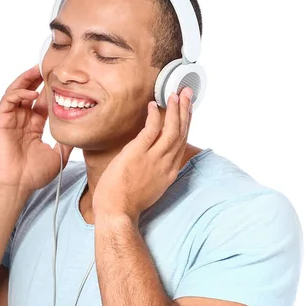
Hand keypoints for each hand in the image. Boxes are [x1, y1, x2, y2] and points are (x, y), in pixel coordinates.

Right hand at [0, 65, 72, 195]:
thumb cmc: (33, 175)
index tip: (62, 80)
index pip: (42, 103)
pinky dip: (18, 94)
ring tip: (38, 70)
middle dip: (38, 79)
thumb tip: (81, 132)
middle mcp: (21, 120)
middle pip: (29, 93)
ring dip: (27, 80)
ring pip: (17, 92)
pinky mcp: (0, 122)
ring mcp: (10, 120)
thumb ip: (67, 142)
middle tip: (50, 67)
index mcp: (33, 126)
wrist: (17, 186)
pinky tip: (31, 94)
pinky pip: (8, 101)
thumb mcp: (58, 155)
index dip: (51, 90)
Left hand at [92, 87, 193, 221]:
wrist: (117, 212)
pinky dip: (154, 116)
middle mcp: (166, 164)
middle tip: (187, 93)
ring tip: (174, 94)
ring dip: (175, 110)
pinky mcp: (138, 154)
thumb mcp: (149, 187)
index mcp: (169, 172)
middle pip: (181, 133)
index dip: (186, 124)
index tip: (188, 110)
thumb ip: (154, 170)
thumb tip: (150, 158)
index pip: (182, 143)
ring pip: (171, 130)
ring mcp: (153, 159)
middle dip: (185, 111)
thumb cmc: (127, 202)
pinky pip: (151, 130)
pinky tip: (154, 105)